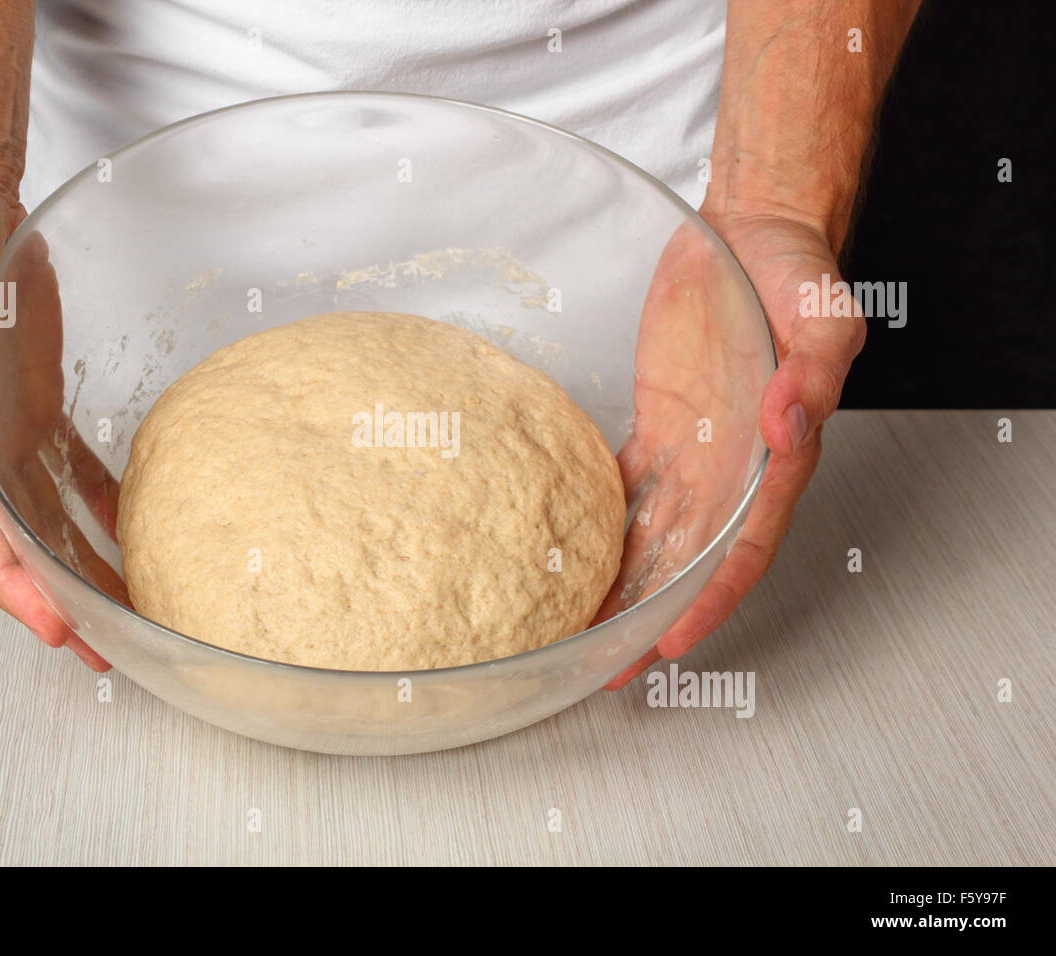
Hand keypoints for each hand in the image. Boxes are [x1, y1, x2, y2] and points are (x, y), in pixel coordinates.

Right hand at [0, 165, 109, 669]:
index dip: (10, 583)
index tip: (54, 626)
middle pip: (11, 539)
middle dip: (50, 598)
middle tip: (98, 647)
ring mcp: (7, 426)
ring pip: (43, 516)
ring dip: (77, 565)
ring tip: (121, 609)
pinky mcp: (38, 405)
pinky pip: (71, 471)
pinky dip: (99, 506)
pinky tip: (131, 531)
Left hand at [604, 212, 863, 687]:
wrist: (755, 233)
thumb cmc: (798, 273)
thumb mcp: (824, 314)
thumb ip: (813, 370)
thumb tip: (784, 421)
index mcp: (775, 456)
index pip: (741, 547)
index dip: (707, 599)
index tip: (667, 640)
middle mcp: (732, 468)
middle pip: (690, 560)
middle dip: (651, 615)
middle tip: (605, 665)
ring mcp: (694, 451)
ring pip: (655, 536)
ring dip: (622, 585)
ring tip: (579, 629)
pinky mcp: (660, 428)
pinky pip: (629, 489)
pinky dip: (603, 527)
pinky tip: (569, 555)